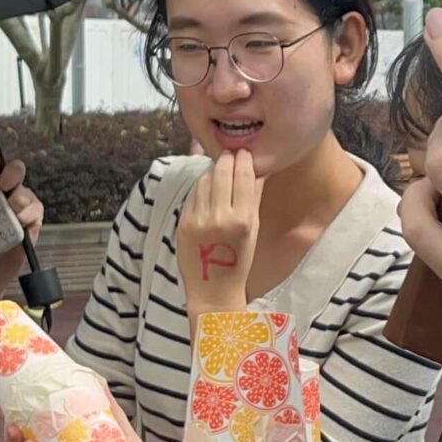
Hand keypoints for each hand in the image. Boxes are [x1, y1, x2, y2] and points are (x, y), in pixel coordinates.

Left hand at [0, 152, 44, 297]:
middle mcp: (5, 187)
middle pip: (13, 167)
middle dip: (4, 173)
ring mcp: (20, 199)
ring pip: (24, 188)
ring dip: (15, 198)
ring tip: (6, 210)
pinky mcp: (32, 215)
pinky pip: (34, 209)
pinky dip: (25, 215)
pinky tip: (17, 223)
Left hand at [176, 151, 260, 313]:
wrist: (213, 289)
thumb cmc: (238, 261)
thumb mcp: (253, 229)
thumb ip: (253, 198)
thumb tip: (258, 170)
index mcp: (242, 220)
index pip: (243, 177)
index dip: (244, 160)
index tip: (244, 152)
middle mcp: (219, 217)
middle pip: (221, 173)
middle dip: (227, 160)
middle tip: (231, 154)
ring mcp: (198, 219)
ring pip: (204, 180)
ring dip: (213, 173)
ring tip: (220, 174)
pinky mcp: (183, 222)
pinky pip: (193, 195)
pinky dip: (201, 189)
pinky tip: (208, 190)